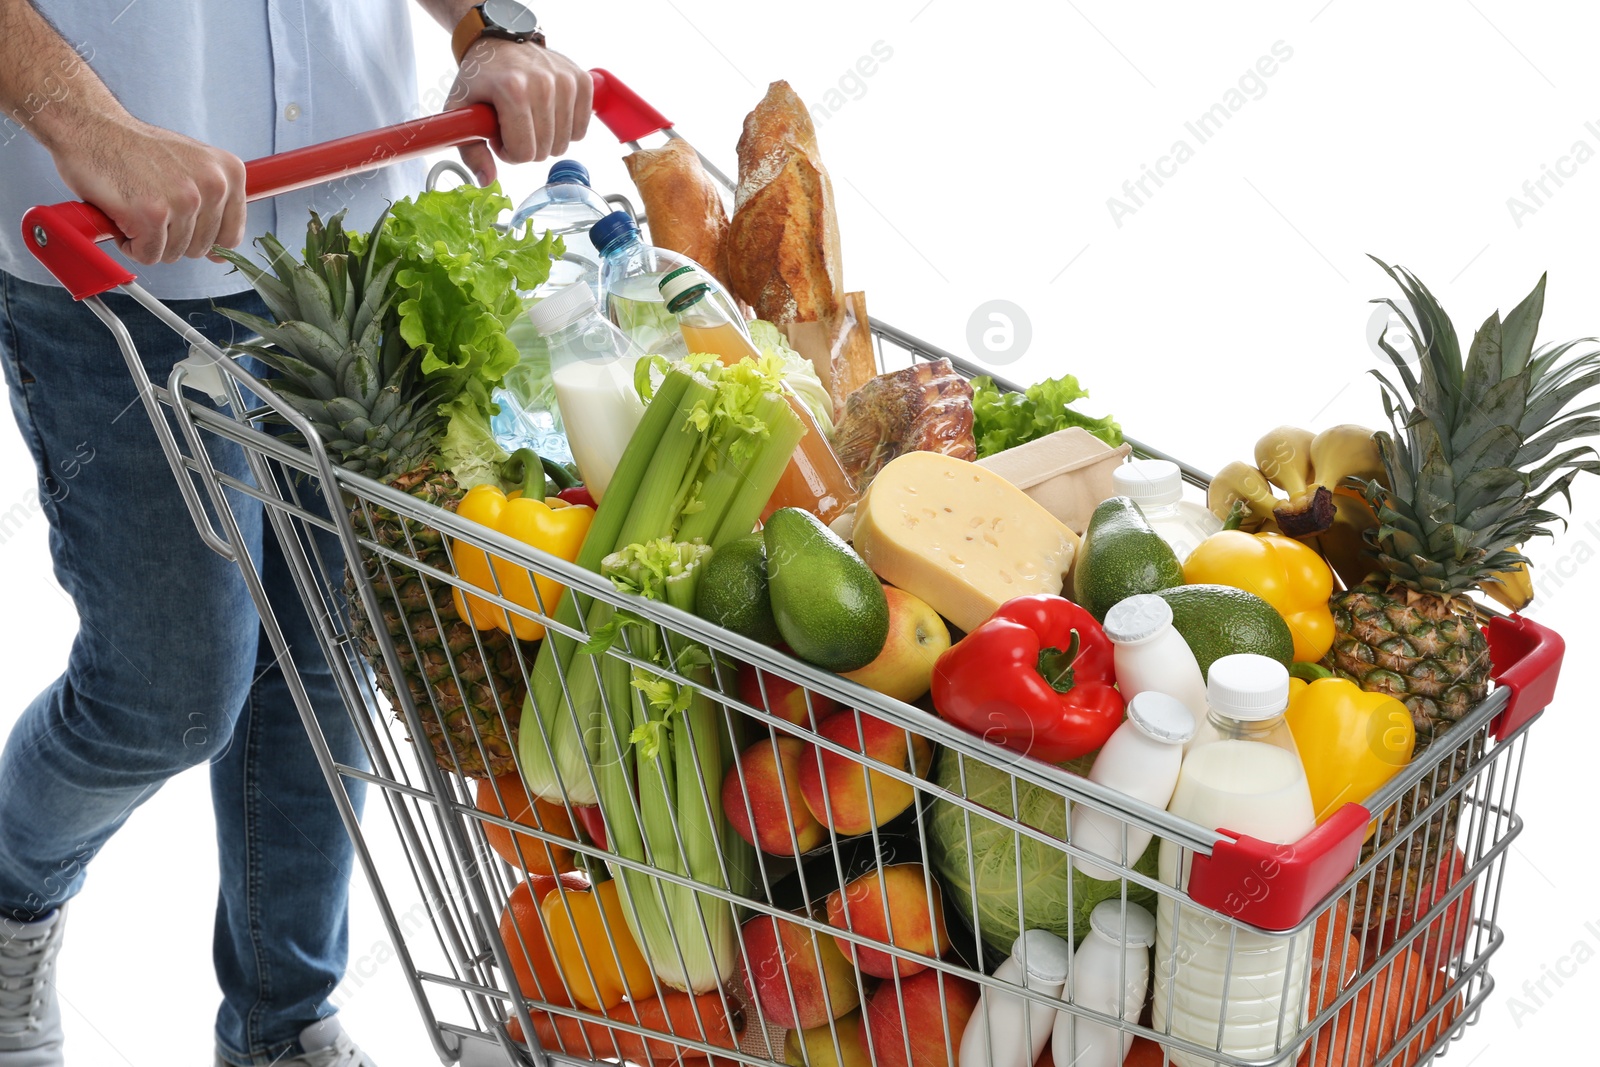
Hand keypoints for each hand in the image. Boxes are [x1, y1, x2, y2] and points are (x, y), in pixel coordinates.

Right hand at [50, 114, 245, 265]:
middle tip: (149, 206)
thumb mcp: (192, 167)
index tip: (181, 224)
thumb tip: (219, 256)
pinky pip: (148, 255)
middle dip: (171, 238)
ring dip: (148, 239)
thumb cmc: (137, 150)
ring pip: (174, 254)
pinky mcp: (153, 214)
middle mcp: (214, 186)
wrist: (92, 126)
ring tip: (135, 205)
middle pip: (200, 249)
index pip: (230, 237)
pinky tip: (122, 214)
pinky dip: (129, 244)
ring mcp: (184, 200)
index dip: (201, 240)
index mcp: (229, 173)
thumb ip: (213, 205)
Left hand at [447, 39, 591, 184]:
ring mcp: (566, 81)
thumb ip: (470, 150)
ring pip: (564, 144)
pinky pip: (580, 130)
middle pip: (544, 151)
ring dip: (545, 139)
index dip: (508, 152)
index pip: (523, 153)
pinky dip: (564, 129)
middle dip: (526, 146)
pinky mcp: (582, 80)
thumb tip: (487, 180)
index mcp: (513, 90)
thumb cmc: (480, 77)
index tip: (498, 135)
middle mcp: (544, 83)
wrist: (500, 41)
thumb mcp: (459, 110)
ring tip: (528, 117)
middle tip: (512, 124)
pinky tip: (548, 112)